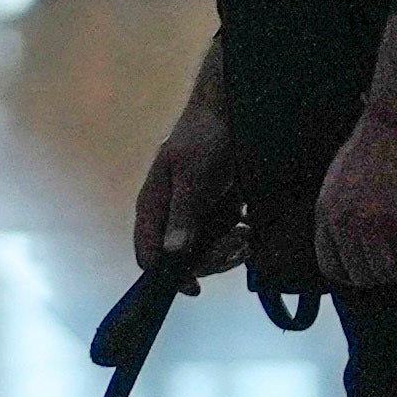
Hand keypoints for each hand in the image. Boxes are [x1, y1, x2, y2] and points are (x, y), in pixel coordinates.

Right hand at [130, 99, 245, 283]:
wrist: (232, 111)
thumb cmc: (205, 136)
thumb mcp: (192, 173)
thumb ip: (183, 213)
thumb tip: (172, 253)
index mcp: (153, 206)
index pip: (148, 254)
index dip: (167, 275)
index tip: (195, 285)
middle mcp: (169, 216)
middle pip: (181, 261)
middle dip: (211, 259)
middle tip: (238, 241)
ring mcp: (193, 215)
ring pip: (204, 253)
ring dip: (227, 251)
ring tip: (246, 234)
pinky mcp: (215, 212)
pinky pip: (221, 240)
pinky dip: (236, 241)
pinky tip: (248, 227)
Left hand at [311, 108, 396, 288]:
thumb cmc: (381, 143)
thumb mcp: (345, 180)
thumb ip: (345, 210)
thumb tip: (357, 241)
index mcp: (326, 211)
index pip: (332, 266)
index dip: (357, 274)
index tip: (378, 267)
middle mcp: (345, 223)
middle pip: (364, 276)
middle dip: (389, 273)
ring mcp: (373, 225)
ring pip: (392, 272)